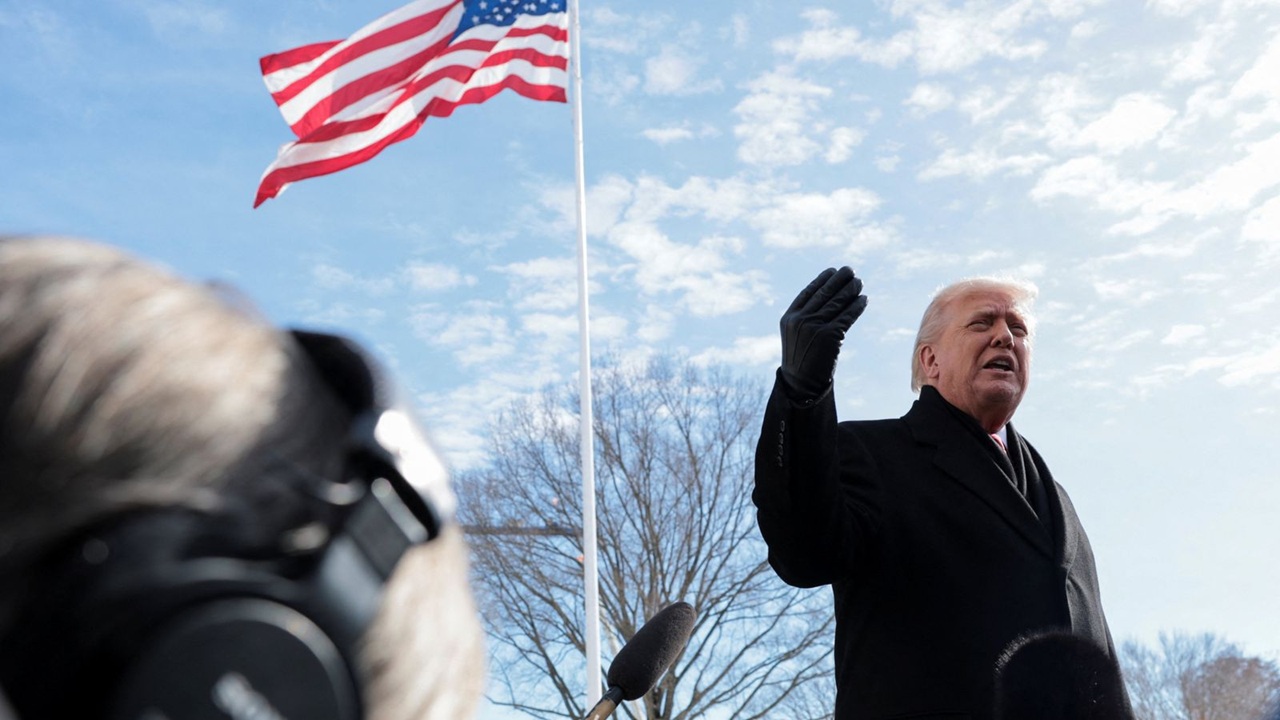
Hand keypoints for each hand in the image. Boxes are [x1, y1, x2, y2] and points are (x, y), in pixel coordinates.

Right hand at [779, 267, 867, 397]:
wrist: (801, 384)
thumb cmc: (801, 359)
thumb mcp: (795, 335)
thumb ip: (805, 317)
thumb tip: (827, 297)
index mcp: (789, 317)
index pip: (808, 292)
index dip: (822, 279)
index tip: (833, 271)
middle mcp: (800, 320)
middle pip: (824, 293)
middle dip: (838, 280)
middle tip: (850, 270)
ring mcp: (814, 327)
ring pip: (837, 302)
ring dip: (850, 290)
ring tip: (859, 283)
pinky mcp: (830, 336)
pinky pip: (847, 316)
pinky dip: (857, 306)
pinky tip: (863, 300)